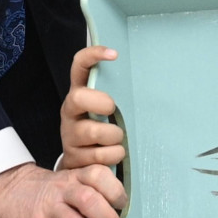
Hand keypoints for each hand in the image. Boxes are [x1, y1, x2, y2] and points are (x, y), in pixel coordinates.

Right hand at [0, 161, 126, 217]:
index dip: (115, 189)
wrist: (7, 188)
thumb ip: (86, 192)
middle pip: (89, 199)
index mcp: (73, 177)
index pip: (97, 175)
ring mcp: (50, 212)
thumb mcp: (66, 180)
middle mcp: (63, 192)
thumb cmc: (43, 190)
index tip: (124, 203)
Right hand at [60, 46, 126, 171]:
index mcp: (79, 92)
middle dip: (101, 103)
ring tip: (117, 138)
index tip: (115, 54)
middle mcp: (70, 110)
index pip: (80, 66)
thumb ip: (114, 94)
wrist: (81, 164)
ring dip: (113, 136)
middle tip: (112, 109)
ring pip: (93, 132)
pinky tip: (112, 153)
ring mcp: (69, 133)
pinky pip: (99, 156)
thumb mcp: (104, 108)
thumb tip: (148, 79)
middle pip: (78, 97)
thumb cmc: (100, 127)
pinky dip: (113, 155)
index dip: (93, 55)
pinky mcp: (73, 155)